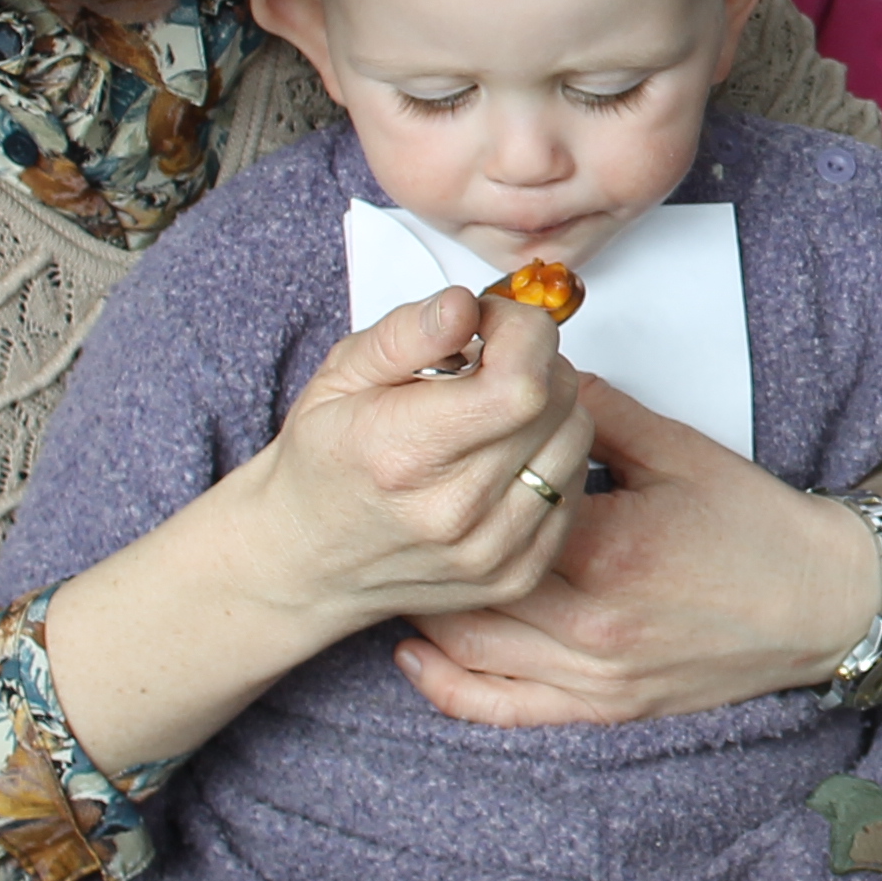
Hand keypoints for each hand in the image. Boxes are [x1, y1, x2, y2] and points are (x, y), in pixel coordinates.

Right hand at [48, 288, 591, 776]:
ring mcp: (489, 551)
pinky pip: (574, 488)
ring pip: (577, 442)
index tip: (493, 324)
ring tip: (494, 410)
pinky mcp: (516, 575)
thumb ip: (409, 333)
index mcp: (403, 452)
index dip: (523, 334)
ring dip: (551, 409)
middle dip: (537, 362)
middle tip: (488, 364)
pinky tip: (504, 455)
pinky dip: (552, 458)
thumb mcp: (342, 375)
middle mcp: (452, 511)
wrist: (304, 560)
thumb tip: (466, 305)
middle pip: (559, 405)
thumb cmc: (324, 462)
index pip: (522, 384)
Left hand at [399, 381, 881, 726]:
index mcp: (607, 549)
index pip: (497, 515)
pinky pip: (502, 708)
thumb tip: (541, 377)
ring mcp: (594, 676)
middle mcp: (591, 625)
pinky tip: (417, 653)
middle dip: (429, 548)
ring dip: (428, 610)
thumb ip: (601, 415)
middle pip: (469, 587)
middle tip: (397, 511)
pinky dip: (447, 686)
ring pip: (470, 651)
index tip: (431, 455)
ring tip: (405, 567)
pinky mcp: (602, 708)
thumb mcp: (679, 452)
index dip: (459, 483)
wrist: (822, 601)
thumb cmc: (759, 527)